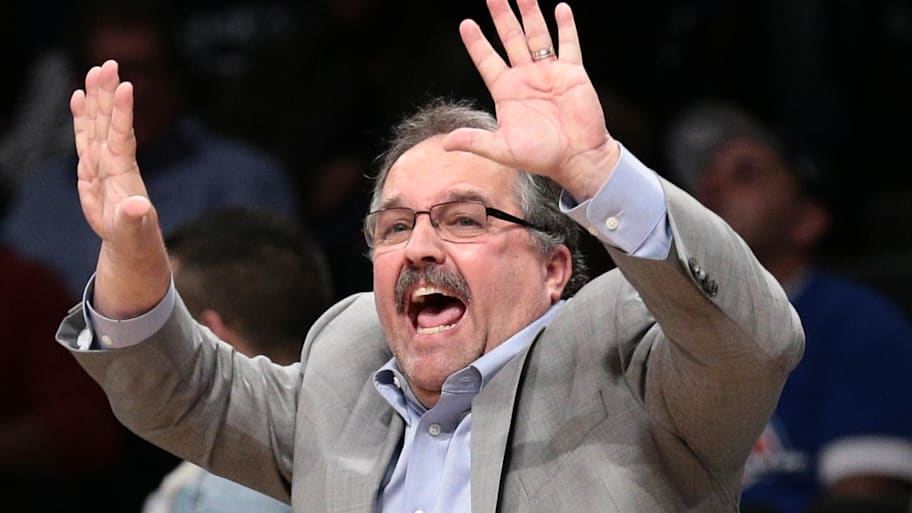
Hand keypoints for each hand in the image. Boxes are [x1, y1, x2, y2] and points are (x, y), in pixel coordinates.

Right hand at [71, 60, 168, 316]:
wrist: (130, 241)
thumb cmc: (134, 237)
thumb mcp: (132, 231)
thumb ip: (133, 219)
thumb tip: (138, 207)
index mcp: (123, 173)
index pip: (123, 137)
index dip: (123, 113)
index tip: (127, 86)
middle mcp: (115, 161)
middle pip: (110, 122)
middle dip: (108, 94)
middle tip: (109, 64)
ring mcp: (103, 162)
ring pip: (98, 124)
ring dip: (97, 98)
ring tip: (96, 70)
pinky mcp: (92, 167)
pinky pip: (85, 136)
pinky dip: (82, 117)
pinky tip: (80, 95)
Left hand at [443, 0, 619, 199]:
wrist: (577, 158)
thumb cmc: (541, 156)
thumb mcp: (503, 150)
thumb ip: (476, 141)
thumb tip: (446, 144)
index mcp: (506, 92)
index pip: (487, 60)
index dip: (476, 43)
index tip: (466, 24)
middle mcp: (525, 78)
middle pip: (510, 39)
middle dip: (502, 16)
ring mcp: (549, 72)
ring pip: (537, 35)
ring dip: (530, 13)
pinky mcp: (572, 73)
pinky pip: (568, 44)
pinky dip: (565, 27)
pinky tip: (560, 9)